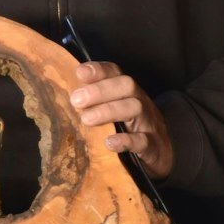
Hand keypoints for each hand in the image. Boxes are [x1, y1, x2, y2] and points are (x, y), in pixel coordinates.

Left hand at [69, 62, 173, 179]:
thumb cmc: (129, 127)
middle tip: (76, 101)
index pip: (115, 72)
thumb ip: (93, 102)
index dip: (98, 70)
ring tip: (86, 120)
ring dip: (108, 111)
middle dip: (99, 90)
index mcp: (126, 91)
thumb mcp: (113, 110)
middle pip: (126, 85)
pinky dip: (125, 141)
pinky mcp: (153, 145)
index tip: (79, 73)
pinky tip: (109, 143)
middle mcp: (139, 101)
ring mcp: (148, 122)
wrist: (162, 153)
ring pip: (135, 107)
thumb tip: (61, 96)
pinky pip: (143, 140)